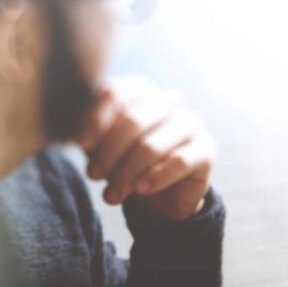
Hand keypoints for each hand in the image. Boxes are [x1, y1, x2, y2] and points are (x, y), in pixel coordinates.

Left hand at [78, 78, 215, 220]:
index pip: (115, 93)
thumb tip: (84, 141)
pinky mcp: (206, 149)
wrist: (162, 195)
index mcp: (141, 91)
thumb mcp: (102, 149)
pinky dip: (156, 178)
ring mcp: (190, 123)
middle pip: (133, 119)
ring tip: (113, 194)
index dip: (96, 118)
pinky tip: (141, 190)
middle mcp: (168, 101)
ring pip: (153, 145)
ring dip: (128, 172)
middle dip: (109, 153)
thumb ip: (93, 138)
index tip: (82, 145)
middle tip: (94, 176)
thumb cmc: (127, 163)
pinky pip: (179, 162)